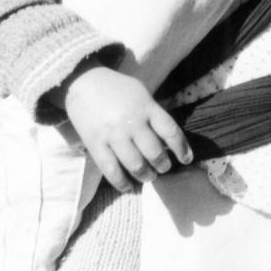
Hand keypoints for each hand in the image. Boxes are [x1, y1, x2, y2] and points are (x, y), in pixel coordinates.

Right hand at [60, 62, 192, 191]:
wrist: (83, 83)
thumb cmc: (117, 88)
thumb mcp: (141, 94)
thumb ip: (154, 113)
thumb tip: (167, 140)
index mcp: (146, 107)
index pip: (170, 131)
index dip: (181, 148)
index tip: (187, 159)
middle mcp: (132, 122)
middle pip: (154, 152)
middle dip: (163, 165)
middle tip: (164, 168)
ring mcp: (113, 135)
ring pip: (135, 165)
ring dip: (146, 175)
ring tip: (149, 176)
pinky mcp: (96, 145)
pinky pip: (111, 170)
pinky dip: (122, 183)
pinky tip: (129, 187)